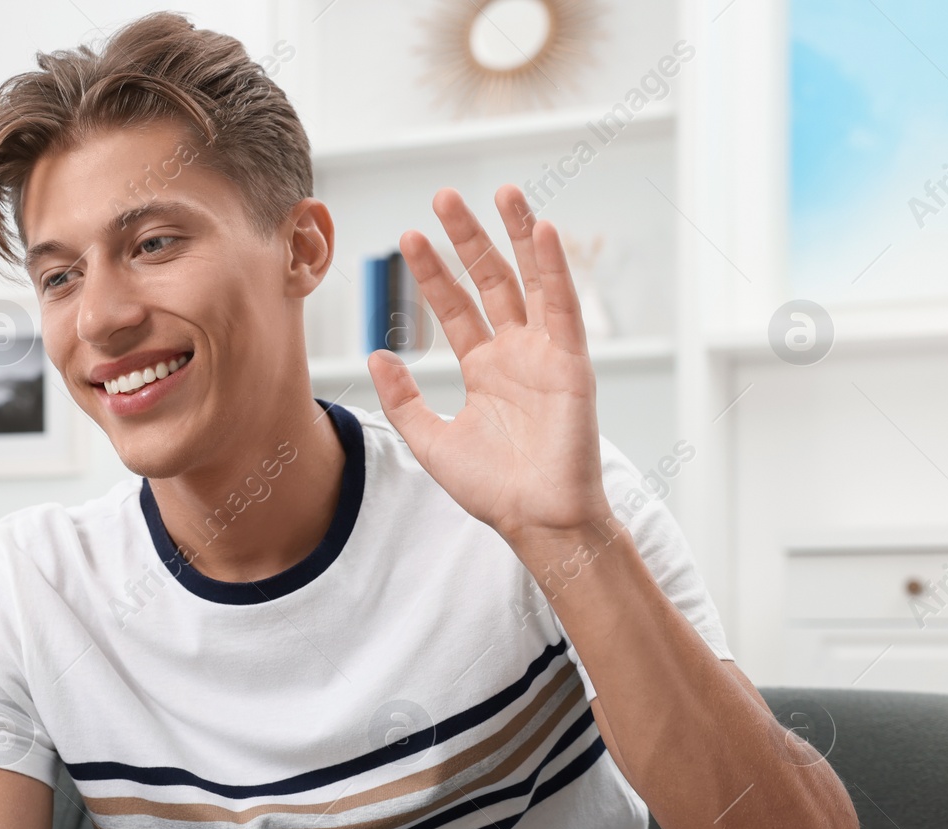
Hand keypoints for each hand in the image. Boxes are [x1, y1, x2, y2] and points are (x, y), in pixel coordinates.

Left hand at [367, 184, 612, 552]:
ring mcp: (545, 353)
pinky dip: (554, 266)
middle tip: (444, 196)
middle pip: (489, 280)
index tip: (408, 237)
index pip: (454, 307)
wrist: (536, 520)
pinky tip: (541, 228)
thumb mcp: (430, 440)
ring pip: (529, 280)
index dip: (433, 272)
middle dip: (468, 238)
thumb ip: (402, 399)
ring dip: (515, 235)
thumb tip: (376, 357)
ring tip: (501, 190)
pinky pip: (563, 305)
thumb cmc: (491, 488)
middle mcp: (515, 353)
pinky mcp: (572, 361)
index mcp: (484, 369)